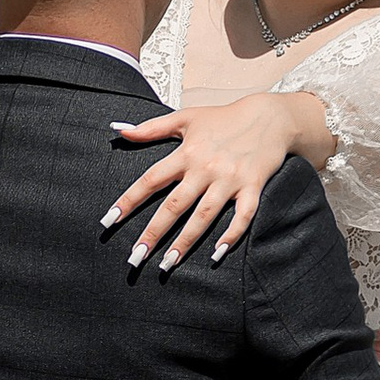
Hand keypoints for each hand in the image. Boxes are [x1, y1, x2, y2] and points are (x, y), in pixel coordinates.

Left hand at [103, 91, 333, 268]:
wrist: (270, 116)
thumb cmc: (224, 118)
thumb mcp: (186, 118)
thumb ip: (152, 127)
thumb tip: (120, 132)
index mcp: (187, 153)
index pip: (150, 180)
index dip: (128, 200)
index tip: (109, 221)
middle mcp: (206, 168)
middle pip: (174, 205)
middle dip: (154, 232)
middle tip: (135, 256)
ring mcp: (230, 180)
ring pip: (204, 215)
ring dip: (185, 241)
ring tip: (168, 263)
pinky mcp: (253, 187)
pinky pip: (243, 216)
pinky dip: (232, 235)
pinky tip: (217, 253)